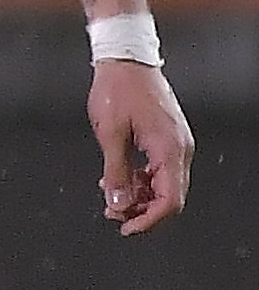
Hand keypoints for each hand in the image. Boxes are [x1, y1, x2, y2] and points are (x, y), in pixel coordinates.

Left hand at [93, 59, 195, 233]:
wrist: (125, 61)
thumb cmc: (117, 91)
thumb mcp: (110, 133)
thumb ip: (116, 172)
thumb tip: (118, 203)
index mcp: (169, 150)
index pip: (169, 200)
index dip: (149, 220)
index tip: (126, 228)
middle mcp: (180, 149)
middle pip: (168, 196)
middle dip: (141, 210)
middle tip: (112, 213)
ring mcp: (175, 143)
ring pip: (163, 184)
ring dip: (138, 195)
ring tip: (110, 197)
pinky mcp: (167, 138)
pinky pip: (158, 169)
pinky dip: (140, 179)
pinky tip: (118, 179)